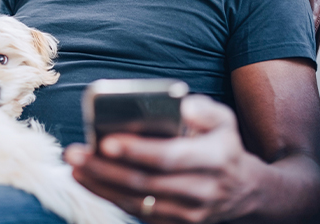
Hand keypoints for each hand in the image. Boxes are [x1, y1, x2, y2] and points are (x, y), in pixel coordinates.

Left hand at [64, 95, 263, 223]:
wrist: (245, 191)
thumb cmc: (222, 145)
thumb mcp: (224, 120)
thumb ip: (204, 110)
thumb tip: (182, 107)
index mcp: (214, 159)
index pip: (170, 157)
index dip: (137, 151)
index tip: (106, 141)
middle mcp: (201, 191)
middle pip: (145, 183)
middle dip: (105, 168)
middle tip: (74, 153)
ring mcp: (188, 213)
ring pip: (136, 201)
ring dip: (100, 184)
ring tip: (73, 165)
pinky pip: (136, 212)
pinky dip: (108, 195)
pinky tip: (86, 179)